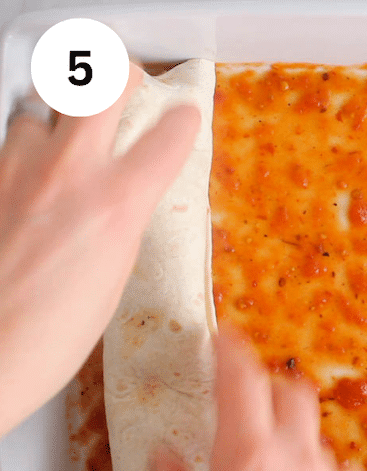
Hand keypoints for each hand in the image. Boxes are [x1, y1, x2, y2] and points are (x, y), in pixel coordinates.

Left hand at [0, 63, 199, 434]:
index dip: (184, 121)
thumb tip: (126, 195)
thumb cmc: (51, 335)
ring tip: (70, 134)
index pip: (169, 136)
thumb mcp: (114, 275)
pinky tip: (34, 169)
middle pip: (102, 81)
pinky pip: (10, 135)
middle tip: (129, 83)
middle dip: (122, 74)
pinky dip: (27, 143)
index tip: (185, 118)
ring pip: (44, 103)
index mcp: (117, 205)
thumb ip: (122, 219)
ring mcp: (19, 169)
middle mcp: (69, 173)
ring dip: (62, 112)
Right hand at [153, 326, 366, 470]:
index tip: (224, 337)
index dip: (232, 349)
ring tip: (270, 467)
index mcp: (249, 458)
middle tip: (248, 400)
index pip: (242, 378)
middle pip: (293, 392)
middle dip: (270, 387)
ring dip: (295, 438)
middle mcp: (299, 461)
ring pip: (317, 436)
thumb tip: (164, 461)